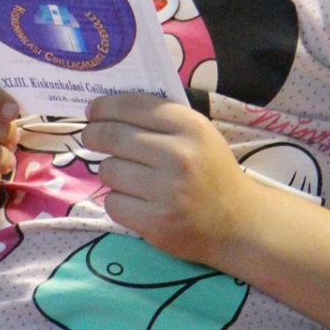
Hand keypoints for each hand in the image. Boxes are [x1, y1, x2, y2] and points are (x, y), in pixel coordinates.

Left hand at [82, 93, 249, 261]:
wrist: (237, 223)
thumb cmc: (211, 172)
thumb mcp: (198, 134)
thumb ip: (161, 119)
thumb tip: (108, 109)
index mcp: (190, 127)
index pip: (133, 106)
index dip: (105, 106)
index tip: (93, 110)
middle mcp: (178, 156)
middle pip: (112, 136)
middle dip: (94, 135)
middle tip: (91, 137)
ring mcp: (166, 191)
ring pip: (108, 170)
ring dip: (111, 171)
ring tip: (127, 175)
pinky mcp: (155, 222)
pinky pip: (112, 202)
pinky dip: (118, 201)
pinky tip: (135, 201)